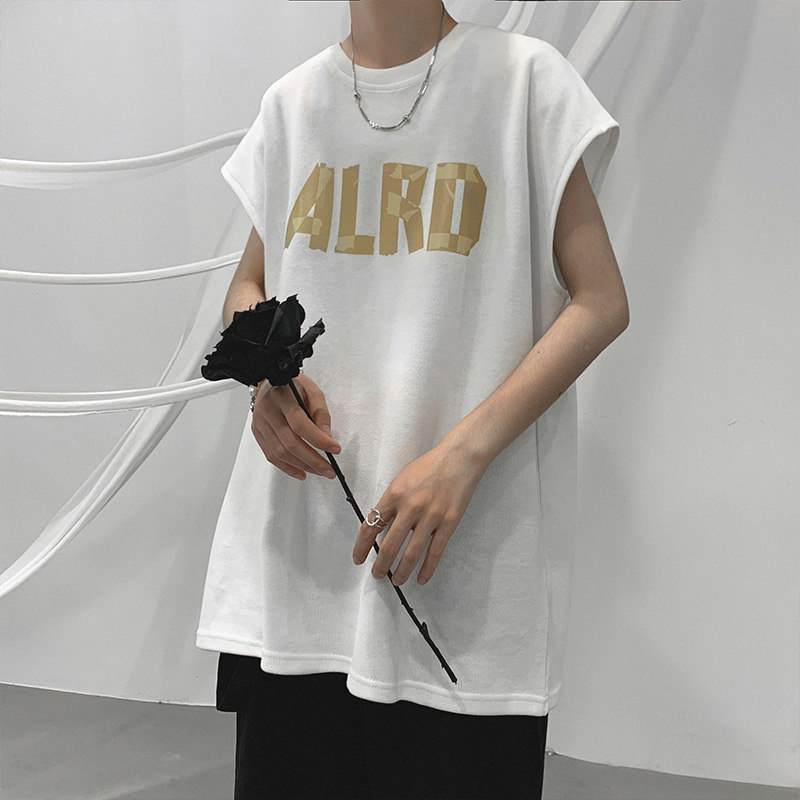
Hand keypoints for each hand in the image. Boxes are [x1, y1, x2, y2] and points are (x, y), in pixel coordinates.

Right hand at [251, 373, 341, 479]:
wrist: (268, 381)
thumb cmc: (291, 385)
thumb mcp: (312, 391)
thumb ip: (321, 412)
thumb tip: (327, 436)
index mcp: (283, 398)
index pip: (300, 424)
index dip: (318, 439)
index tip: (334, 449)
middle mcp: (268, 412)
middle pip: (290, 443)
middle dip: (313, 460)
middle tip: (329, 469)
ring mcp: (260, 424)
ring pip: (280, 453)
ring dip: (302, 466)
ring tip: (318, 471)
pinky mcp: (257, 433)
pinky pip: (271, 456)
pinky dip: (287, 467)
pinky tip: (301, 472)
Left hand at [352, 440, 486, 585]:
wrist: (458, 458)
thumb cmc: (429, 467)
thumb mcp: (402, 479)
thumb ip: (392, 502)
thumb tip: (383, 526)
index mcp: (394, 494)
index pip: (371, 525)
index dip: (362, 546)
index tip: (358, 558)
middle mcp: (410, 507)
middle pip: (390, 545)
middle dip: (380, 565)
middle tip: (376, 574)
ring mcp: (431, 516)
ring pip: (411, 554)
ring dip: (401, 571)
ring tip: (396, 581)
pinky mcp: (449, 522)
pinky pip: (435, 551)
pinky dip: (427, 569)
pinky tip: (421, 579)